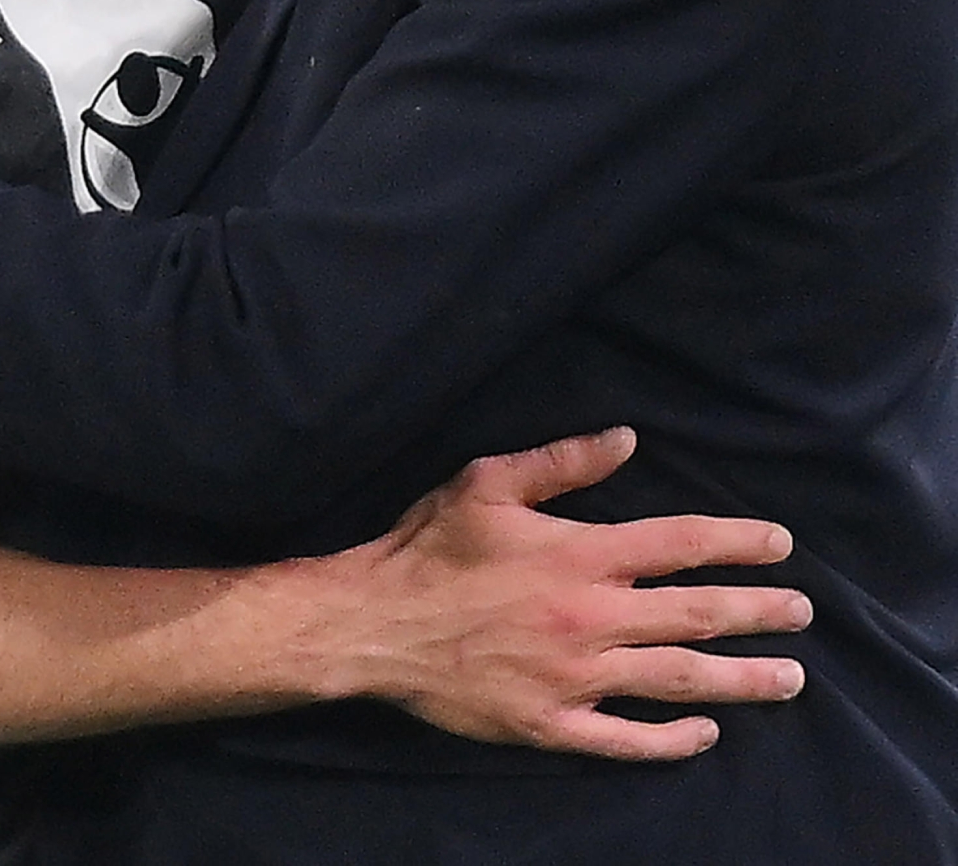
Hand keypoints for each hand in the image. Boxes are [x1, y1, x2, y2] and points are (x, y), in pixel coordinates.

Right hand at [275, 427, 808, 759]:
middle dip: (758, 613)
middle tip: (802, 613)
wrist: (377, 624)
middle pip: (696, 615)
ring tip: (788, 679)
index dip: (736, 543)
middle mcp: (592, 617)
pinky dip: (674, 739)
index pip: (680, 544)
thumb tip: (626, 438)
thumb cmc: (430, 546)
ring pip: (678, 680)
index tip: (779, 545)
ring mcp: (578, 678)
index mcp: (580, 553)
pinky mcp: (554, 725)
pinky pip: (628, 738)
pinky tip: (707, 733)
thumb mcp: (489, 482)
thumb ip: (562, 461)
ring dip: (740, 679)